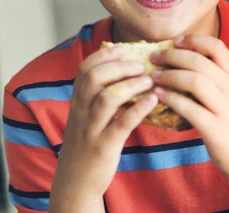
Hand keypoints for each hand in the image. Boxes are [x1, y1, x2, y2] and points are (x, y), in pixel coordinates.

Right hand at [49, 45, 158, 210]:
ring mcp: (92, 129)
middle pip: (94, 78)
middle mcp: (82, 111)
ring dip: (131, 85)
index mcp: (78, 101)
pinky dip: (138, 109)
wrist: (76, 180)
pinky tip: (153, 100)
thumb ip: (100, 93)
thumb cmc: (90, 140)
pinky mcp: (105, 145)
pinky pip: (121, 123)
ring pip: (107, 98)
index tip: (123, 48)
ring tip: (149, 80)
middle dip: (119, 66)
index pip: (85, 69)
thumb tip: (126, 68)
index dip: (104, 55)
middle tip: (142, 64)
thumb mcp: (88, 114)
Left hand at [149, 35, 228, 179]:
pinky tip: (157, 96)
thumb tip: (181, 58)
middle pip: (199, 61)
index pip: (215, 46)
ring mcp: (223, 107)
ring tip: (153, 76)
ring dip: (169, 76)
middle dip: (172, 56)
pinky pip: (189, 108)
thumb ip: (214, 76)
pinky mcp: (214, 127)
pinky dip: (170, 99)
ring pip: (194, 81)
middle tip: (154, 57)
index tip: (174, 41)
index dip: (193, 40)